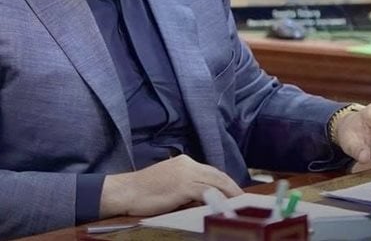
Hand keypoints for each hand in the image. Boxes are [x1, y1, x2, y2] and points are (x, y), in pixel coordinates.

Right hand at [99, 155, 243, 216]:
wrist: (126, 191)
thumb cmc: (144, 192)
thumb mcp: (169, 184)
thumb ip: (187, 187)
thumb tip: (204, 199)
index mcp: (184, 162)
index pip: (212, 171)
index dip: (226, 183)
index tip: (236, 193)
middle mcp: (188, 164)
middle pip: (218, 175)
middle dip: (233, 188)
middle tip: (245, 200)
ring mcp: (186, 174)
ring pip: (217, 182)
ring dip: (231, 194)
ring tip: (241, 205)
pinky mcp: (183, 186)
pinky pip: (208, 192)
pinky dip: (219, 200)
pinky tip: (226, 208)